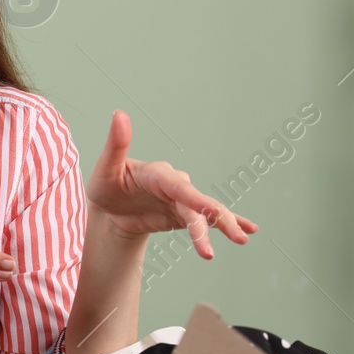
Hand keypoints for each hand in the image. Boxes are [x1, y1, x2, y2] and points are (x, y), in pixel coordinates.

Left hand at [85, 110, 256, 258]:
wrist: (109, 206)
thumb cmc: (105, 184)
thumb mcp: (105, 168)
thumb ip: (116, 144)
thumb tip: (119, 114)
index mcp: (157, 174)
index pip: (178, 187)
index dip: (194, 199)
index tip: (210, 211)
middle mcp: (175, 186)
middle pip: (198, 203)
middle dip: (216, 218)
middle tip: (235, 236)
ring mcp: (182, 201)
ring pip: (206, 214)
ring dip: (224, 225)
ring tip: (241, 239)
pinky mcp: (184, 215)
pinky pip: (208, 220)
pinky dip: (229, 222)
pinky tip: (248, 230)